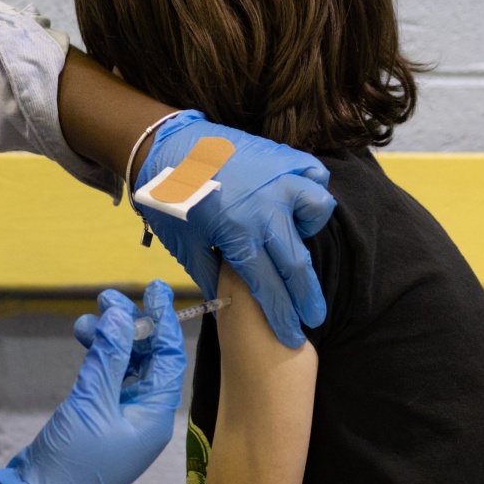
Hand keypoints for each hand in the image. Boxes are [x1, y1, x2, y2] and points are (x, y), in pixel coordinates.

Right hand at [0, 281, 184, 483]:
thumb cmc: (72, 460)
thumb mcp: (91, 402)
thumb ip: (109, 356)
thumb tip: (122, 316)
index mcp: (155, 415)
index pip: (169, 359)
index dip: (164, 322)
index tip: (154, 289)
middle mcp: (144, 416)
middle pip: (147, 360)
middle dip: (129, 327)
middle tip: (107, 299)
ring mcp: (121, 419)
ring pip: (123, 368)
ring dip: (107, 341)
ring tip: (84, 322)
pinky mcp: (98, 421)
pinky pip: (106, 381)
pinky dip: (96, 360)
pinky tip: (82, 342)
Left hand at [134, 111, 335, 346]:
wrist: (166, 146)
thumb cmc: (170, 199)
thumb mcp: (186, 245)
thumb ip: (211, 276)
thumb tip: (230, 302)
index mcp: (239, 234)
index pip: (269, 288)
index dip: (282, 318)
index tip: (293, 337)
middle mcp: (267, 208)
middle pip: (298, 264)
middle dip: (307, 298)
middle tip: (314, 316)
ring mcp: (279, 179)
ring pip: (317, 210)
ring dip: (309, 230)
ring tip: (293, 237)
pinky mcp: (283, 157)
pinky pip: (315, 174)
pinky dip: (311, 188)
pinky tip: (295, 200)